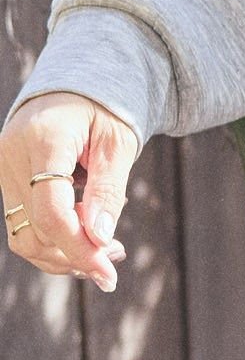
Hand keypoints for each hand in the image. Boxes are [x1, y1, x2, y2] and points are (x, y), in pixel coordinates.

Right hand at [1, 93, 138, 290]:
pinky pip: (21, 225)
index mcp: (44, 139)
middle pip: (36, 230)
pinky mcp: (3, 179)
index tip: (109, 275)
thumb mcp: (119, 142)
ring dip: (64, 254)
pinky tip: (84, 237)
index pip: (51, 211)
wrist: (75, 84)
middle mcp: (12, 155)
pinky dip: (52, 239)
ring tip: (105, 250)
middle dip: (78, 254)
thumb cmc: (104, 108)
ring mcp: (1, 168)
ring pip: (23, 236)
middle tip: (116, 256)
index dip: (80, 249)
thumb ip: (108, 190)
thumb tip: (100, 240)